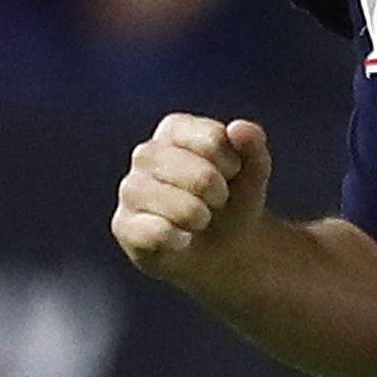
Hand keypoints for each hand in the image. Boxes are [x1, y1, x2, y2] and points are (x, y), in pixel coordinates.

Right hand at [111, 113, 273, 291]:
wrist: (222, 248)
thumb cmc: (232, 201)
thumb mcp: (253, 173)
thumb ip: (253, 146)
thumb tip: (239, 128)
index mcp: (174, 129)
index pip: (213, 140)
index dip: (234, 165)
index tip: (231, 175)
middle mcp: (145, 154)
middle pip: (198, 174)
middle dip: (219, 195)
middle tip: (216, 203)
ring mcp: (130, 189)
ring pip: (173, 203)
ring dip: (199, 217)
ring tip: (200, 221)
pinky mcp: (123, 225)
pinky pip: (154, 232)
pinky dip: (179, 240)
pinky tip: (182, 240)